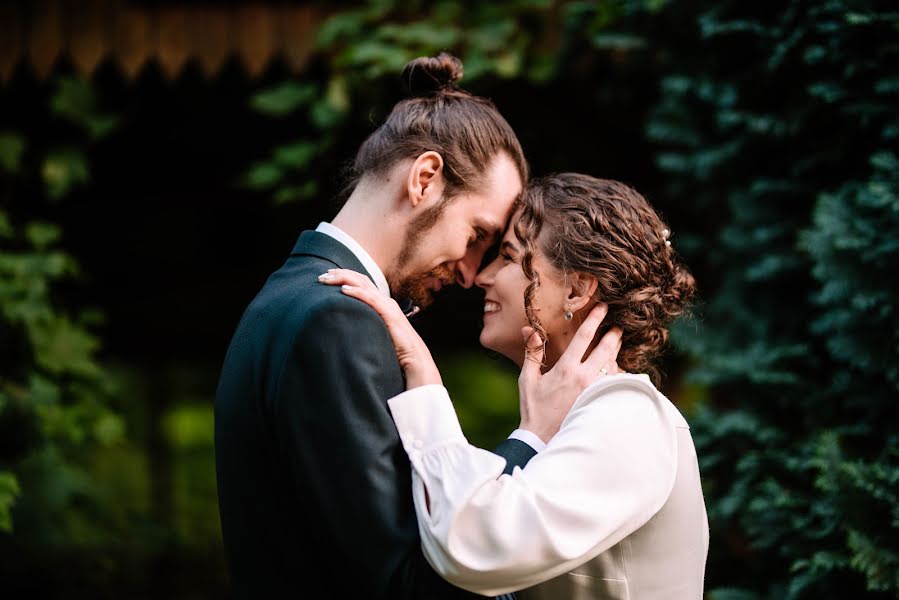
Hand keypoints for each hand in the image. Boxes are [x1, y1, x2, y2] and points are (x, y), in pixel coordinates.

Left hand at [318, 269, 440, 388]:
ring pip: (363, 285)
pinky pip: (371, 299)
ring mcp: (387, 305)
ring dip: (344, 279)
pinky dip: (357, 292)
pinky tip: (344, 290)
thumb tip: (346, 327)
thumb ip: (365, 324)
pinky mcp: (389, 314)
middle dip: (340, 274)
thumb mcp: (376, 332)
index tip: (328, 276)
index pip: (361, 282)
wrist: (414, 357)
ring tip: (328, 279)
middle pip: (360, 279)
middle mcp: (384, 299)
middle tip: (322, 275)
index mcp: (381, 302)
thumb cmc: (395, 348)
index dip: (345, 276)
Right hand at [518, 303, 622, 444]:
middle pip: (606, 349)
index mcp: (566, 369)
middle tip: (618, 327)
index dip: (595, 319)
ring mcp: (595, 391)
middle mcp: (584, 378)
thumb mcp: (527, 379)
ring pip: (613, 365)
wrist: (542, 439)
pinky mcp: (599, 402)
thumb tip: (530, 330)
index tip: (603, 308)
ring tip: (617, 343)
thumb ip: (532, 352)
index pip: (585, 337)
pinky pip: (614, 383)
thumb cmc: (533, 409)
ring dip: (616, 352)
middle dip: (613, 335)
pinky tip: (616, 369)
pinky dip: (617, 373)